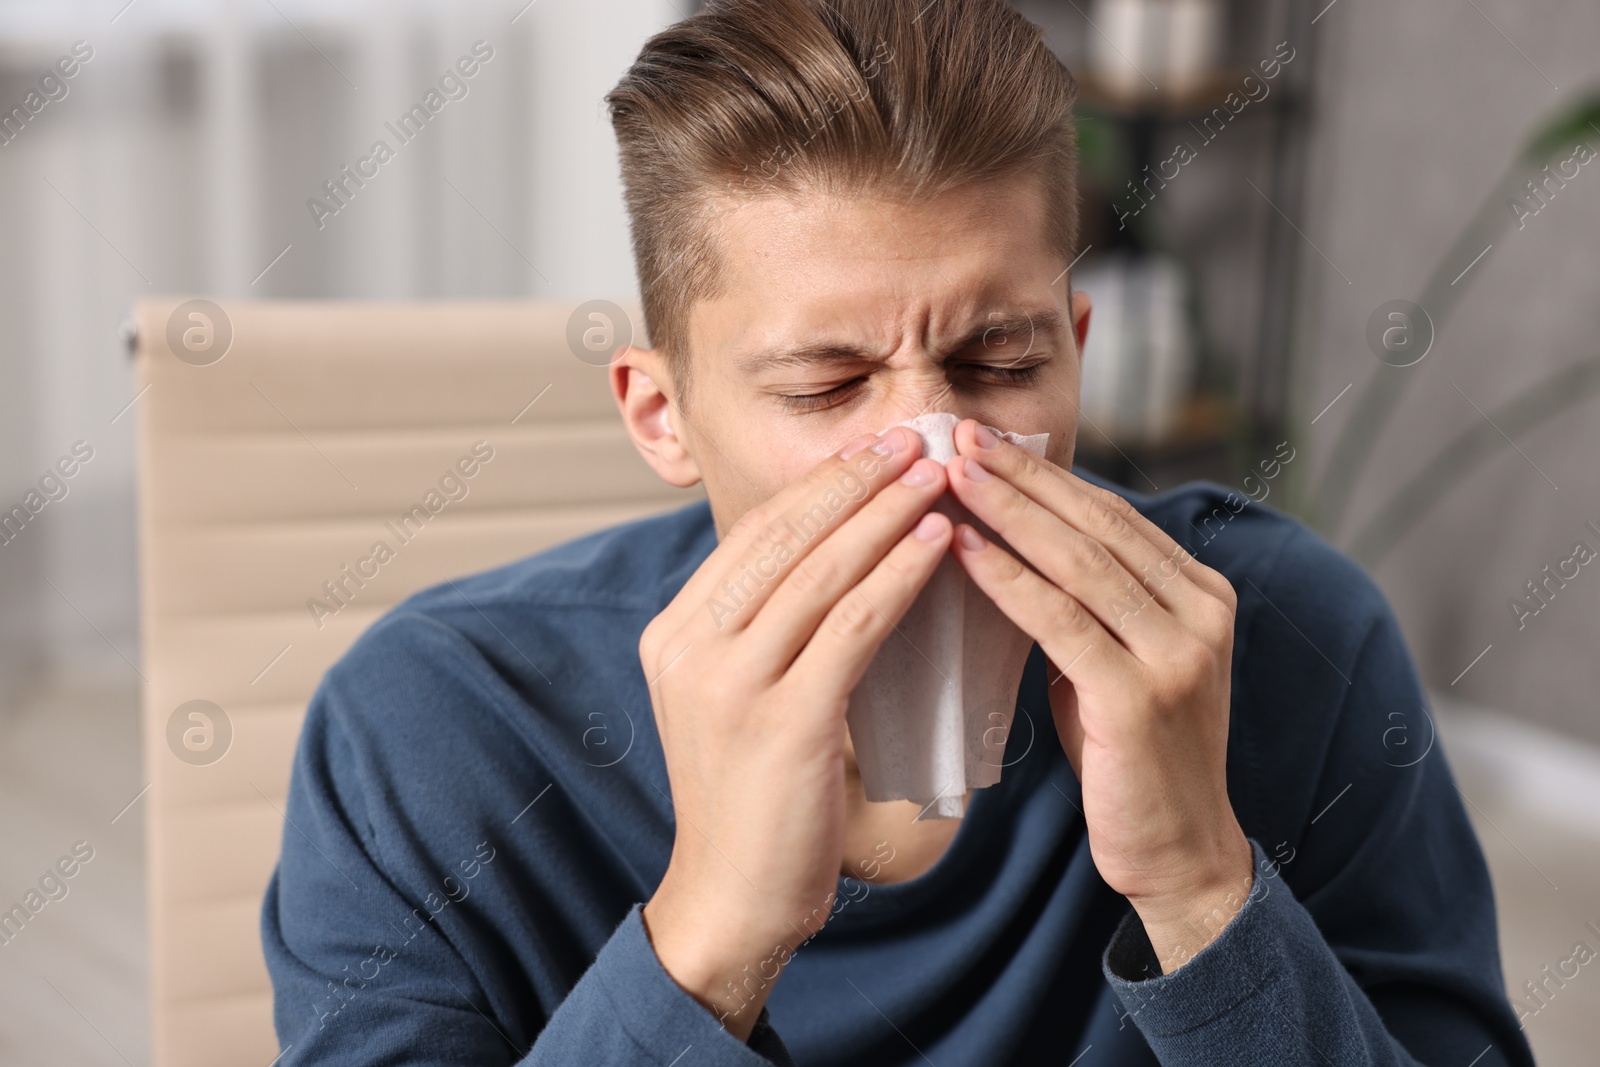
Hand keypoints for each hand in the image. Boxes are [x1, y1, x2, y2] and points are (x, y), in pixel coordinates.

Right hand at [639, 425, 952, 1036]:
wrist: (732, 900)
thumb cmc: (753, 801)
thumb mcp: (735, 698)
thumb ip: (764, 632)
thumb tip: (837, 561)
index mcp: (675, 631)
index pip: (752, 533)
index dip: (819, 485)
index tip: (874, 449)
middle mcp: (690, 645)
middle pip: (783, 535)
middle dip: (855, 478)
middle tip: (913, 438)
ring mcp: (729, 683)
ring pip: (820, 571)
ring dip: (886, 513)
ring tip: (939, 475)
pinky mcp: (782, 721)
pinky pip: (850, 627)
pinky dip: (899, 577)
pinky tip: (938, 545)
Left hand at [944, 419, 1253, 974]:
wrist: (1177, 853)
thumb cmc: (1129, 756)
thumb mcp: (1115, 660)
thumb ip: (1086, 603)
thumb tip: (1012, 537)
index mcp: (1200, 594)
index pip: (1111, 514)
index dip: (1044, 475)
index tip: (982, 439)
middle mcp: (1202, 613)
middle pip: (1096, 525)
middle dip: (1020, 476)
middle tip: (955, 433)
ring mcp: (1178, 655)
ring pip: (1080, 563)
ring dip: (1007, 513)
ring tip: (947, 474)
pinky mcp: (1140, 699)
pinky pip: (1061, 623)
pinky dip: (1007, 580)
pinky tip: (961, 551)